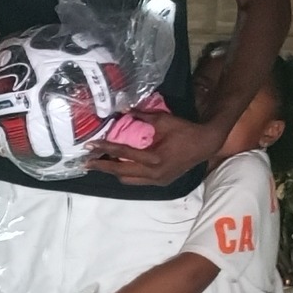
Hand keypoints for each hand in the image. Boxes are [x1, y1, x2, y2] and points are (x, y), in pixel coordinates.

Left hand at [85, 111, 220, 186]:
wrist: (205, 144)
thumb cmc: (185, 130)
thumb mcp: (163, 120)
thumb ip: (142, 116)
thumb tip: (124, 109)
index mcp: (154, 158)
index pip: (124, 153)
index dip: (106, 148)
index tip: (90, 145)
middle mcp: (154, 174)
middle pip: (121, 173)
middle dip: (103, 167)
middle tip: (87, 162)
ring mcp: (157, 180)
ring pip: (128, 180)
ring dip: (113, 173)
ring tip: (100, 164)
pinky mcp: (161, 182)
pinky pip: (137, 181)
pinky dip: (126, 175)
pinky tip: (119, 167)